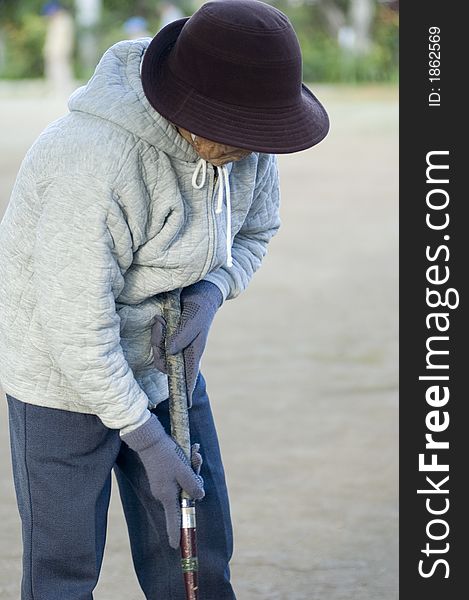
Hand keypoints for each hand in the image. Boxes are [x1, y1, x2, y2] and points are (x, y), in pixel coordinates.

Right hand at [120, 414, 204, 547]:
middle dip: (195, 479)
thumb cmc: (167, 455)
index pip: (173, 518)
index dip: (176, 532)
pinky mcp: (161, 474)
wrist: (149, 439)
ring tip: (194, 451)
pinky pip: (178, 474)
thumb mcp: (183, 471)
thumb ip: (192, 486)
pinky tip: (190, 449)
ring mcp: (161, 484)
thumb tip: (199, 497)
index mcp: (167, 495)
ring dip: (191, 467)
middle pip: (184, 494)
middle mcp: (162, 492)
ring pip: (183, 482)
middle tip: (197, 458)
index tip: (176, 545)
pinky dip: (185, 464)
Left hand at [151, 281, 222, 402]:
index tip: (186, 406)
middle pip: (166, 364)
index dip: (185, 391)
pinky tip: (160, 319)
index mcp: (194, 353)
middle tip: (160, 324)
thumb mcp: (194, 319)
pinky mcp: (169, 337)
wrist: (199, 291)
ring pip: (159, 353)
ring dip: (156, 336)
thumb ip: (183, 336)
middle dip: (158, 347)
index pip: (188, 377)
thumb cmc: (200, 306)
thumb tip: (170, 352)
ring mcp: (175, 345)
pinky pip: (157, 342)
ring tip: (161, 319)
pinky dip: (156, 331)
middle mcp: (184, 352)